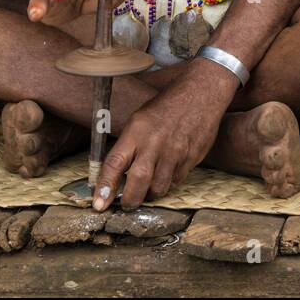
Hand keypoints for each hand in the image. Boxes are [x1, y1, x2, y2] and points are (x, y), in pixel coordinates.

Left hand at [92, 62, 237, 210]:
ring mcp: (175, 152)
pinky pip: (177, 180)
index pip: (114, 164)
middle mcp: (155, 143)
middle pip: (138, 182)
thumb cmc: (166, 106)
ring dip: (150, 195)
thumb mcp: (140, 119)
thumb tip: (115, 173)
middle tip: (126, 205)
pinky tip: (166, 176)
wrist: (201, 93)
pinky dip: (169, 183)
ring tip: (147, 192)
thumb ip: (128, 145)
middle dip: (129, 200)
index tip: (99, 204)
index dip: (104, 187)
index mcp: (137, 131)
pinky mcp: (191, 157)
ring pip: (159, 187)